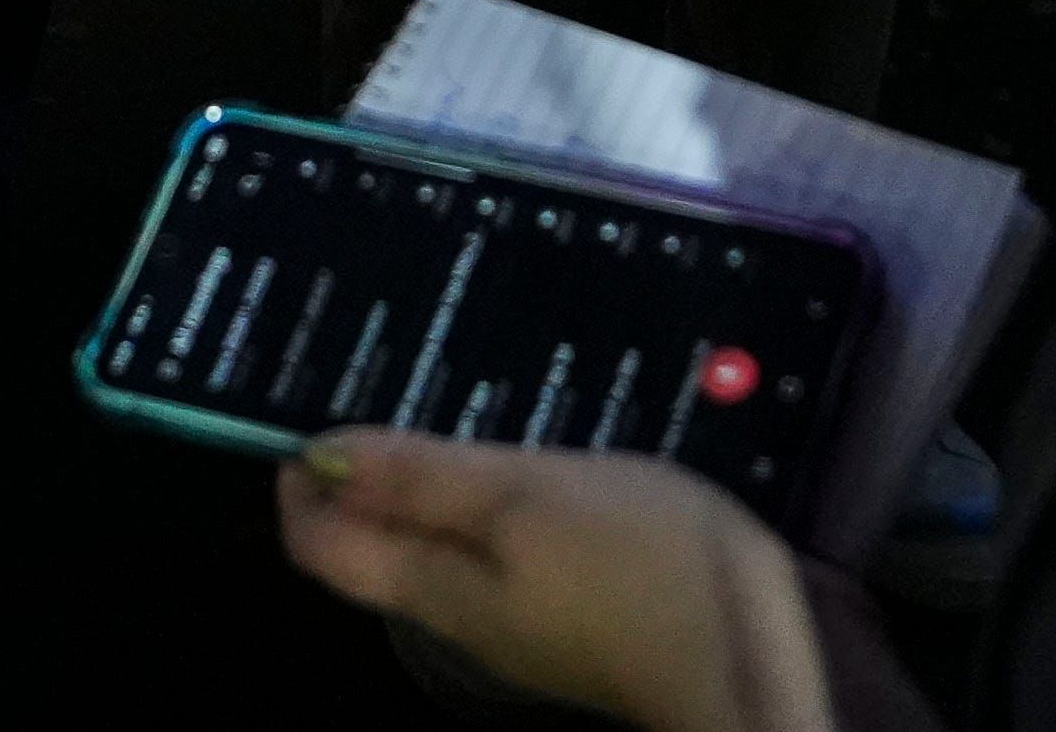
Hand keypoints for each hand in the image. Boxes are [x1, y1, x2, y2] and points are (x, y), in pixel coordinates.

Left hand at [276, 433, 834, 731]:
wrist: (756, 663)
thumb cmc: (635, 565)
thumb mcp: (525, 495)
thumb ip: (422, 479)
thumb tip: (316, 457)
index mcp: (436, 586)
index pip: (325, 549)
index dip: (299, 483)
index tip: (301, 412)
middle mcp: (464, 616)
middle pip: (378, 554)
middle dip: (359, 481)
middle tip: (369, 392)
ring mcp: (523, 622)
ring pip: (441, 555)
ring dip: (422, 492)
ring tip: (441, 411)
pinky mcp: (577, 615)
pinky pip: (501, 558)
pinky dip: (484, 508)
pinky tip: (523, 465)